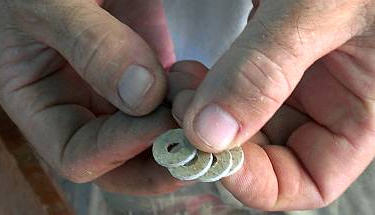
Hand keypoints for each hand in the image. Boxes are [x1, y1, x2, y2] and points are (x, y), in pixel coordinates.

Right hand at [0, 0, 183, 194]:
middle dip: (159, 157)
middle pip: (121, 164)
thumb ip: (91, 46)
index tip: (158, 119)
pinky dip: (187, 103)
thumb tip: (143, 97)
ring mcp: (115, 96)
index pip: (77, 155)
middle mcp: (79, 108)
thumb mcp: (51, 4)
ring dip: (180, 129)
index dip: (118, 148)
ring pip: (151, 140)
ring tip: (194, 93)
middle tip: (195, 139)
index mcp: (39, 103)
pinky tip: (195, 79)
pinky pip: (169, 108)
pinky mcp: (145, 79)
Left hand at [173, 0, 374, 209]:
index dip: (258, 182)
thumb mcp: (323, 9)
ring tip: (179, 84)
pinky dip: (206, 89)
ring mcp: (294, 83)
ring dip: (205, 115)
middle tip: (182, 109)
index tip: (211, 153)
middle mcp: (324, 105)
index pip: (309, 182)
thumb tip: (210, 133)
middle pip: (265, 155)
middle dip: (218, 142)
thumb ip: (267, 69)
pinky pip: (231, 91)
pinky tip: (186, 72)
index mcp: (359, 113)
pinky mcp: (268, 60)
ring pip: (241, 124)